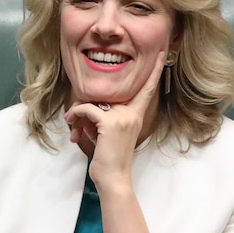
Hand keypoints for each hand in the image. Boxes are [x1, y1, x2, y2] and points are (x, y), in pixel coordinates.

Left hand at [64, 51, 164, 189]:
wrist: (114, 178)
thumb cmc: (109, 160)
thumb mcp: (108, 135)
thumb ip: (103, 118)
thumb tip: (85, 109)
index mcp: (135, 115)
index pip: (147, 89)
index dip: (155, 71)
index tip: (161, 54)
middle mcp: (132, 113)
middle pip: (105, 94)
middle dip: (84, 106)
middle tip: (73, 122)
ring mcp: (122, 117)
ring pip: (92, 101)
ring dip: (76, 113)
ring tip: (72, 126)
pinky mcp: (109, 123)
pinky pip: (86, 109)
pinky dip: (74, 116)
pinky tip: (72, 127)